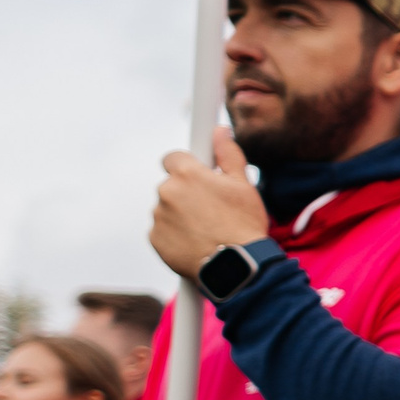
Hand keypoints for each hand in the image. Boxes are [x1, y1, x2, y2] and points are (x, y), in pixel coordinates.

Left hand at [150, 127, 270, 279]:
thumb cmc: (244, 224)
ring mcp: (158, 217)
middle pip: (172, 185)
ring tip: (208, 230)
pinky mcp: (155, 239)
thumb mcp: (243, 185)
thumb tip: (220, 131)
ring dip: (182, 215)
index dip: (188, 166)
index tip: (199, 177)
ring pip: (167, 209)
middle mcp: (166, 192)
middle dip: (187, 193)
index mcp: (186, 174)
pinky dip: (176, 234)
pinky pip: (163, 231)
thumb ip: (228, 154)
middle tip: (212, 209)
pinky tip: (198, 242)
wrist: (236, 267)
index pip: (173, 157)